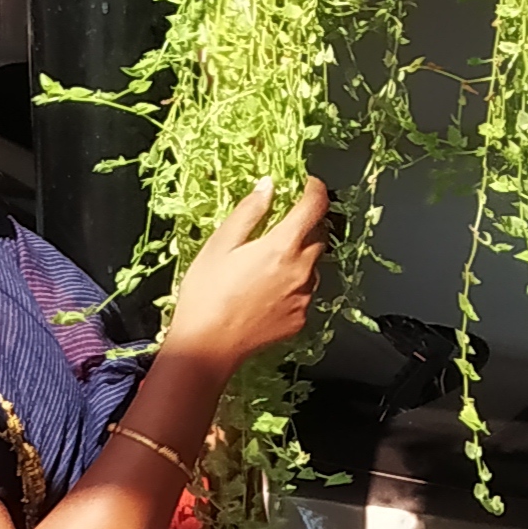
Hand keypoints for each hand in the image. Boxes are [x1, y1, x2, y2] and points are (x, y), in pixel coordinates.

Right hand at [163, 174, 328, 373]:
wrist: (208, 346)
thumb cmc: (207, 292)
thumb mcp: (220, 244)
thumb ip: (249, 211)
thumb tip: (268, 186)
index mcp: (282, 247)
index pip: (314, 208)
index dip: (315, 190)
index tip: (308, 183)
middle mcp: (301, 272)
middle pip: (320, 236)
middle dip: (307, 222)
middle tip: (283, 221)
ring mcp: (304, 299)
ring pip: (313, 265)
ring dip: (301, 255)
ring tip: (269, 260)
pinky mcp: (300, 320)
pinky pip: (305, 292)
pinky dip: (293, 283)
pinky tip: (266, 288)